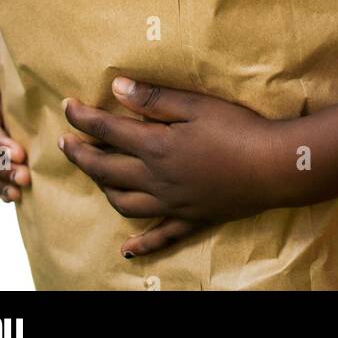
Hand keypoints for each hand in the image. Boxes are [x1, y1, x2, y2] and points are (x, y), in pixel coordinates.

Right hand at [0, 27, 29, 201]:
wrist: (38, 40)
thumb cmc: (20, 37)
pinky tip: (14, 195)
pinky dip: (1, 183)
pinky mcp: (8, 137)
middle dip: (1, 167)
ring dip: (1, 179)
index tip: (18, 154)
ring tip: (20, 190)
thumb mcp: (1, 41)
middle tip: (23, 178)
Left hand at [59, 78, 282, 258]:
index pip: (108, 131)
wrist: (273, 166)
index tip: (66, 106)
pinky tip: (126, 250)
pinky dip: (140, 245)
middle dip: (81, 154)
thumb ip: (154, 99)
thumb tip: (116, 87)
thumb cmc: (238, 128)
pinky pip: (159, 237)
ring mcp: (172, 204)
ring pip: (124, 202)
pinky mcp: (191, 218)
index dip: (83, 118)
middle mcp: (156, 179)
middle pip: (106, 169)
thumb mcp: (196, 105)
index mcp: (156, 147)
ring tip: (94, 175)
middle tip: (64, 142)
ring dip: (102, 189)